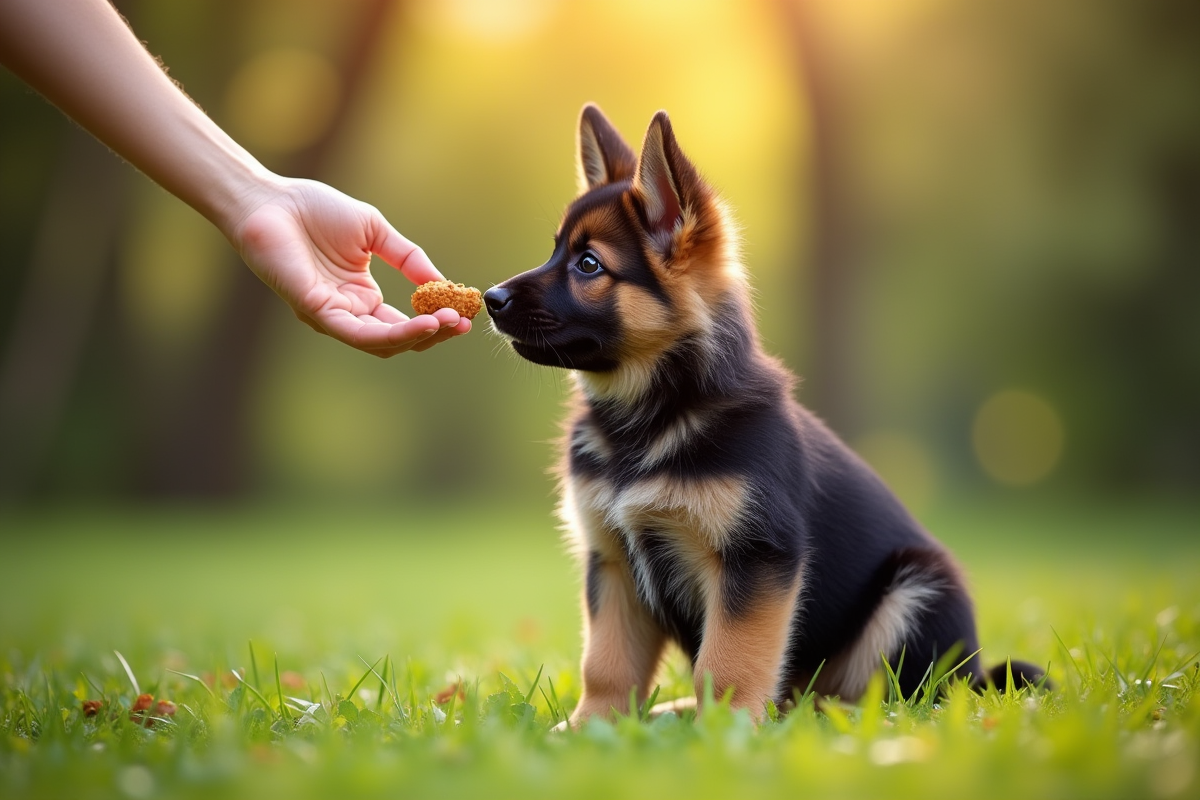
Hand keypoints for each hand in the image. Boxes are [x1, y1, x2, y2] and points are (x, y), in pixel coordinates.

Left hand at [231, 177, 470, 356]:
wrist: (270, 200)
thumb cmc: (314, 210)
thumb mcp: (374, 231)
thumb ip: (407, 257)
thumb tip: (441, 282)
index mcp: (361, 296)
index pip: (404, 321)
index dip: (435, 320)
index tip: (465, 312)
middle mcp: (348, 312)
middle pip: (398, 339)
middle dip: (434, 334)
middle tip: (464, 324)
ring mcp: (331, 315)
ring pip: (382, 343)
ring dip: (419, 337)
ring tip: (449, 323)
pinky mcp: (316, 312)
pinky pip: (360, 333)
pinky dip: (394, 333)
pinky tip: (423, 323)